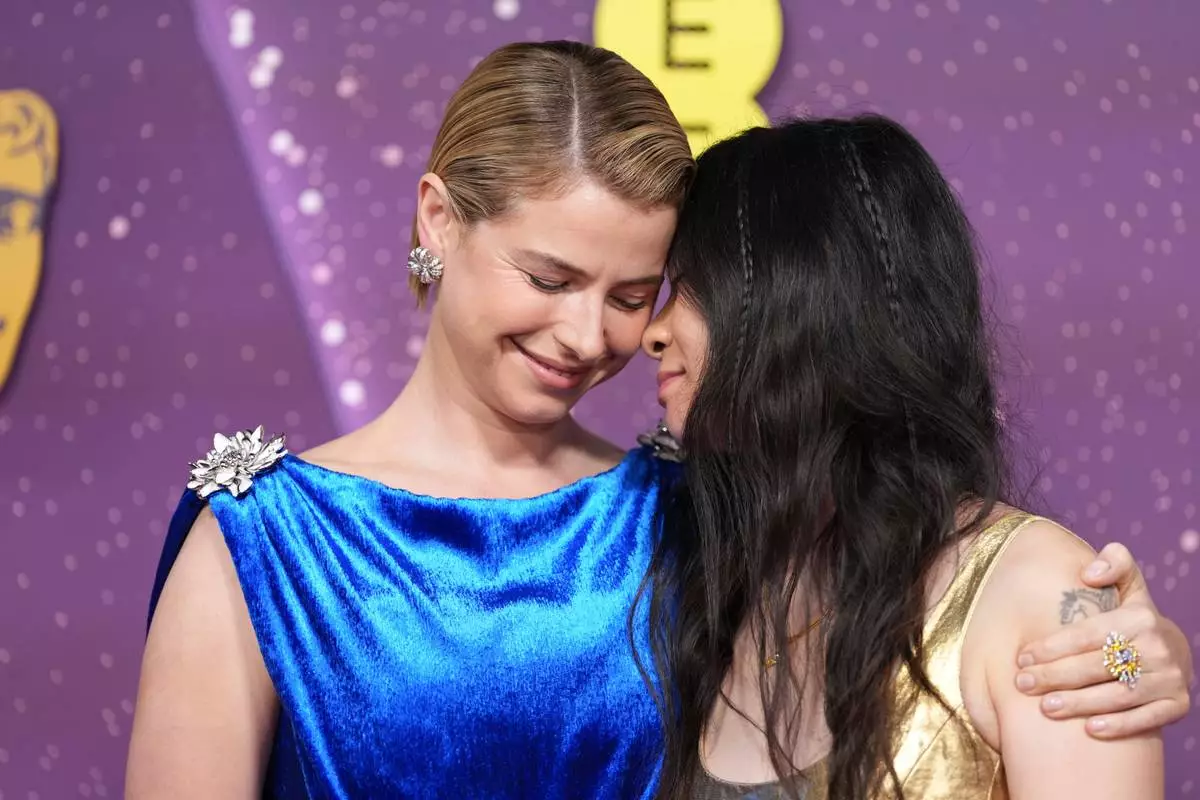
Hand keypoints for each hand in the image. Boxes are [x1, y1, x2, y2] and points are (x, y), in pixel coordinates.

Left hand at [1013, 542, 1192, 738]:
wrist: (1174, 648)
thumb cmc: (1131, 615)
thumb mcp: (1127, 583)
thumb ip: (1112, 564)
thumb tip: (1088, 574)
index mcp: (1139, 617)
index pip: (1086, 634)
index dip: (1051, 647)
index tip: (1021, 657)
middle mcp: (1158, 648)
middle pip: (1097, 666)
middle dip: (1055, 676)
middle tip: (1022, 684)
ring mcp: (1170, 679)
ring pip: (1118, 695)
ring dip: (1079, 704)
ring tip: (1045, 707)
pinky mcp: (1177, 705)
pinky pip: (1146, 719)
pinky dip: (1119, 726)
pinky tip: (1090, 730)